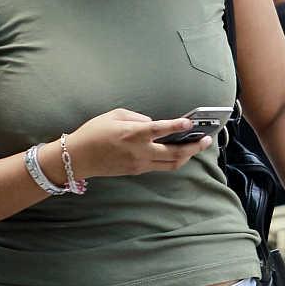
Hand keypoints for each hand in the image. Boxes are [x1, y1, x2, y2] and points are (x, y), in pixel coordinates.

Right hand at [66, 108, 212, 179]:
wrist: (78, 158)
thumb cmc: (93, 133)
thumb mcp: (114, 115)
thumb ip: (137, 117)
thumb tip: (152, 123)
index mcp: (133, 134)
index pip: (160, 130)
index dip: (177, 126)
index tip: (190, 122)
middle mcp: (139, 151)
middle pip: (174, 153)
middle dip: (194, 146)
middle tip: (207, 139)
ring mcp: (139, 164)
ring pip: (171, 163)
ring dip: (187, 155)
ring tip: (198, 146)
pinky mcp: (137, 171)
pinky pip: (160, 166)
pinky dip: (173, 159)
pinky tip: (180, 151)